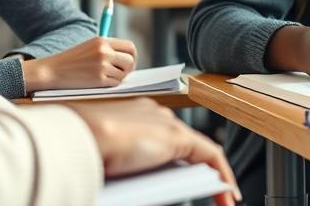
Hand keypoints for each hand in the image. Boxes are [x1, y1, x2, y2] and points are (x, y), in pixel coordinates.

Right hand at [21, 37, 136, 91]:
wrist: (53, 70)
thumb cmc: (72, 59)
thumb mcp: (90, 46)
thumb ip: (108, 48)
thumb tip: (129, 56)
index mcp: (103, 41)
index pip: (130, 47)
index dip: (133, 55)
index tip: (129, 61)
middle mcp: (104, 52)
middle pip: (130, 60)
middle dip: (129, 68)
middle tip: (123, 72)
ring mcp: (102, 66)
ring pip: (123, 74)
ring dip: (118, 77)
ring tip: (106, 75)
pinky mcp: (99, 79)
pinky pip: (115, 83)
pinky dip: (111, 83)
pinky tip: (100, 81)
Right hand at [71, 99, 239, 205]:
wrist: (82, 137)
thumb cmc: (85, 148)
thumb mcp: (109, 158)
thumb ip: (127, 164)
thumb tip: (135, 180)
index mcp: (132, 115)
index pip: (158, 137)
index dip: (167, 158)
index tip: (170, 177)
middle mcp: (153, 113)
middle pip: (181, 145)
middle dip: (191, 171)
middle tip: (201, 191)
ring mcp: (166, 122)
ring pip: (197, 152)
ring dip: (209, 176)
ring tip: (217, 200)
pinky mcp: (178, 137)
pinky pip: (211, 156)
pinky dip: (223, 175)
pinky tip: (227, 198)